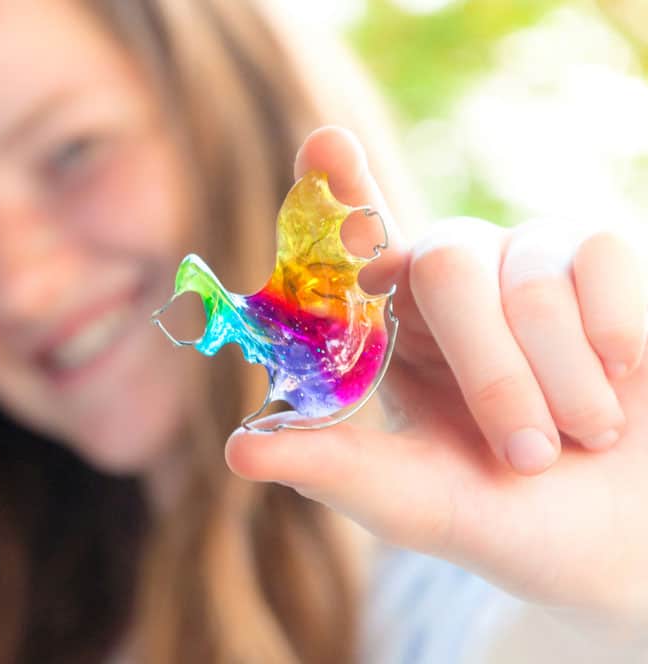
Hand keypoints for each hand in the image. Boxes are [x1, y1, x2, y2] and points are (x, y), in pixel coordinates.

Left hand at [225, 127, 647, 634]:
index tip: (324, 145)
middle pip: (441, 263)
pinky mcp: (599, 257)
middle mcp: (446, 277)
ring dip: (555, 383)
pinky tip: (621, 386)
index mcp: (386, 324)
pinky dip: (611, 343)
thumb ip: (334, 468)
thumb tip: (237, 450)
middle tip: (525, 456)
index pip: (351, 237)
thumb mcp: (413, 500)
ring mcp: (521, 260)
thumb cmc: (506, 514)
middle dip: (489, 372)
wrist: (616, 539)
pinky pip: (599, 261)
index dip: (336, 186)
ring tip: (577, 437)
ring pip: (525, 280)